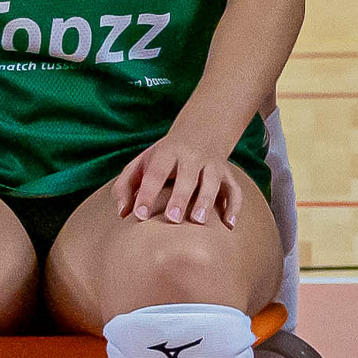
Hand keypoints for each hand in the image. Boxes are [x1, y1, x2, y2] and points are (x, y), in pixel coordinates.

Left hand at [116, 128, 252, 229]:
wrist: (201, 132)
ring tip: (198, 221)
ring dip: (206, 201)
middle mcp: (192, 157)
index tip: (139, 215)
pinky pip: (235, 191)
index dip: (147, 193)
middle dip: (180, 197)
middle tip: (172, 219)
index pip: (156, 172)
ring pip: (213, 181)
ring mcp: (213, 165)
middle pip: (187, 176)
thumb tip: (123, 213)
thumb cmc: (163, 157)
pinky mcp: (228, 175)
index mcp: (167, 152)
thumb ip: (126, 186)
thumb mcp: (142, 163)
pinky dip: (234, 207)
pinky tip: (228, 226)